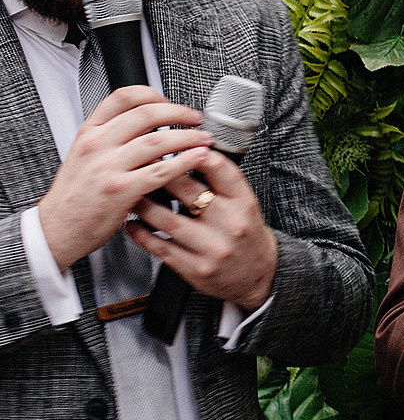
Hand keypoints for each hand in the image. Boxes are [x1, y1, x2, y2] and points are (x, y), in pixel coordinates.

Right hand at [38, 87, 213, 268]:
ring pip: (158, 141)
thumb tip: (144, 127)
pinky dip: (184, 162)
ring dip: (188, 137)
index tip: (169, 101)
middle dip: (178, 113)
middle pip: (146, 114)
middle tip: (195, 118)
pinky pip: (160, 170)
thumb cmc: (74, 197)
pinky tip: (198, 158)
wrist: (57, 229)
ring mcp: (108, 167)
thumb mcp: (84, 157)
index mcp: (89, 133)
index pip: (123, 97)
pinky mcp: (120, 190)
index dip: (152, 94)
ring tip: (204, 139)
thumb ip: (109, 139)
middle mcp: (97, 145)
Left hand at [128, 149, 279, 309]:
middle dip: (160, 174)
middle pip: (188, 190)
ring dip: (143, 204)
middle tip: (141, 164)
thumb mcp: (244, 203)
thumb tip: (184, 153)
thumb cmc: (246, 234)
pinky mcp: (195, 269)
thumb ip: (219, 181)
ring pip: (167, 219)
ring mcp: (212, 249)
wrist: (257, 275)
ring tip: (131, 193)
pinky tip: (133, 224)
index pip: (220, 169)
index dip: (194, 152)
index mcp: (244, 203)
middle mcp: (230, 224)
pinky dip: (140, 233)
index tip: (175, 144)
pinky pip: (160, 247)